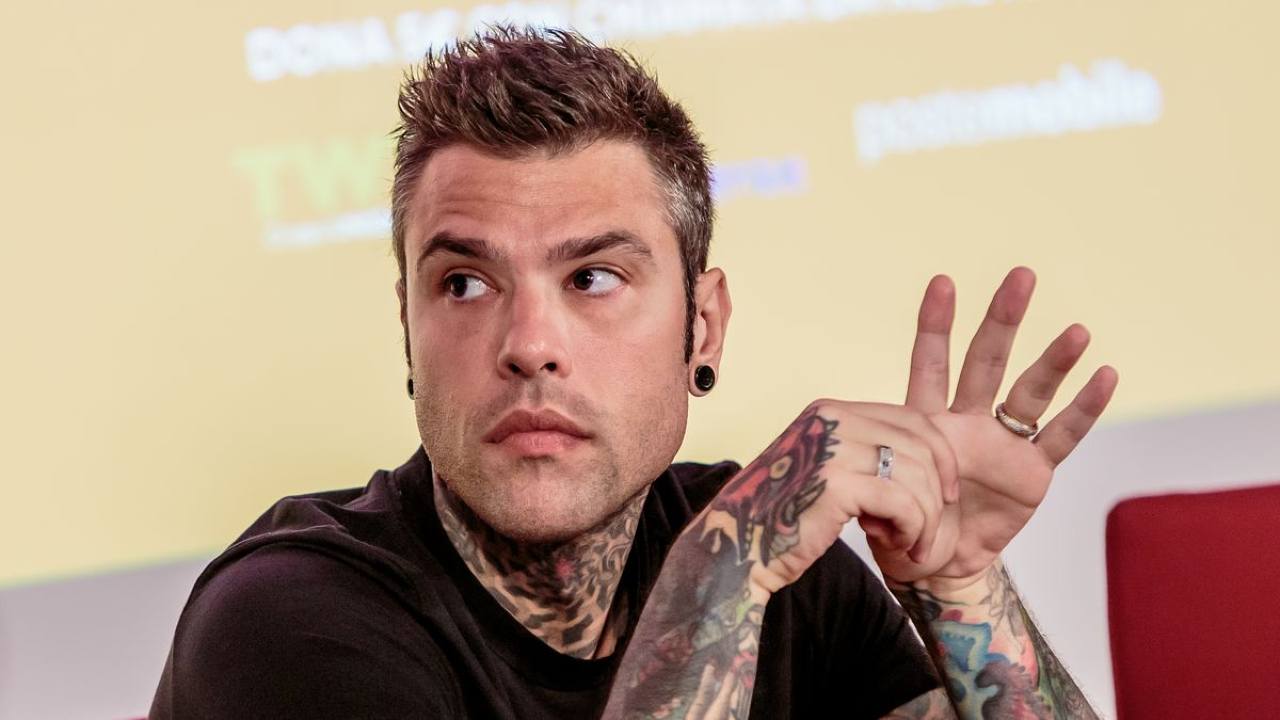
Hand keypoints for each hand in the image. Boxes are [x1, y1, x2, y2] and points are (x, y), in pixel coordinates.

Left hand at [871, 267, 1118, 587]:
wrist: (935, 566)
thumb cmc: (900, 525)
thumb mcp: (879, 497)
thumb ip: (875, 474)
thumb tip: (851, 465)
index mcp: (927, 420)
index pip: (931, 364)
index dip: (935, 325)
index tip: (942, 282)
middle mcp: (967, 422)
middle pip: (986, 361)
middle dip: (1002, 320)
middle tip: (1021, 276)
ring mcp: (1002, 444)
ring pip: (1030, 393)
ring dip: (1053, 362)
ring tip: (1077, 331)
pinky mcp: (1032, 472)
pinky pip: (1062, 436)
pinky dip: (1083, 409)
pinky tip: (1105, 376)